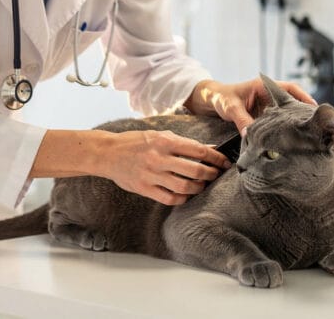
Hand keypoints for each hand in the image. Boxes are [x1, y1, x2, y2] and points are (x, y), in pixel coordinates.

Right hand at [100, 130, 230, 205]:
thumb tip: (209, 148)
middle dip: (210, 174)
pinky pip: (169, 198)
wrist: (108, 153)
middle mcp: (159, 158)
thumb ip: (183, 143)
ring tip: (202, 185)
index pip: (199, 150)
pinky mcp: (144, 188)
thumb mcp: (159, 135)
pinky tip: (186, 195)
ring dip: (198, 188)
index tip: (225, 162)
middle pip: (195, 170)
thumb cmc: (136, 142)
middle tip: (215, 175)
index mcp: (165, 141)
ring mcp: (151, 175)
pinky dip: (182, 199)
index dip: (216, 157)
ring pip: (184, 186)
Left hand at [184, 78, 315, 132]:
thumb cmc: (222, 98)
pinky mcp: (265, 116)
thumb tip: (250, 135)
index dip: (304, 97)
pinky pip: (279, 121)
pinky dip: (285, 128)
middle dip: (304, 112)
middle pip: (293, 101)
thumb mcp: (231, 107)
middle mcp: (269, 95)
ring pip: (288, 112)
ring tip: (309, 134)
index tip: (314, 108)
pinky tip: (292, 139)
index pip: (290, 88)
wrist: (213, 101)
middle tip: (315, 125)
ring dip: (296, 121)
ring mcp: (268, 106)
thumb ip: (241, 120)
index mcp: (264, 86)